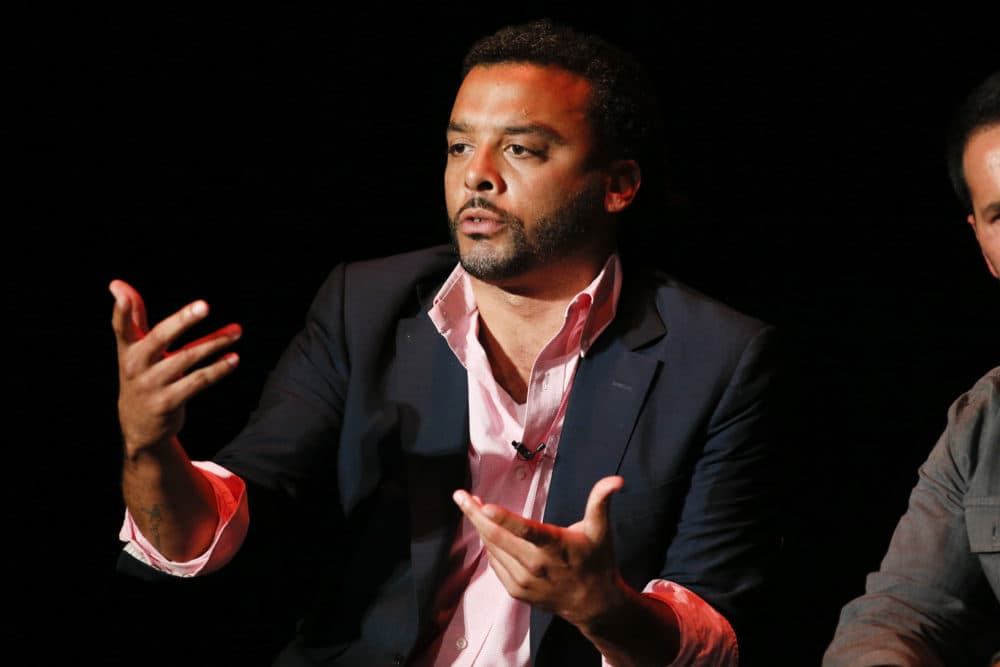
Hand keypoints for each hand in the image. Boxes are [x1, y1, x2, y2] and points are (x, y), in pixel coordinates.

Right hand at [110, 279, 241, 457]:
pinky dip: (218, 369)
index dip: (121, 312)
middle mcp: (135, 365)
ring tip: (237, 331)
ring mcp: (152, 385)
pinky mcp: (168, 402)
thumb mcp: (133, 349)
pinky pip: (198, 382)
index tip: (123, 297)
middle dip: (182, 320)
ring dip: (215, 343)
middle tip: (205, 305)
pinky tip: (234, 359)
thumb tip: (116, 284)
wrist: (139, 426)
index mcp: (127, 348)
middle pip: (160, 337)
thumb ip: (133, 318)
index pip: (121, 327)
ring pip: (188, 358)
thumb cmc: (141, 376)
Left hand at [452, 475, 626, 628]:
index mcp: (555, 547)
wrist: (593, 604)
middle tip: (460, 496)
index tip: (483, 505)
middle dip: (475, 515)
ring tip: (471, 506)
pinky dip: (489, 546)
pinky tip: (488, 531)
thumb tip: (617, 479)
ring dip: (480, 527)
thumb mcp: (600, 530)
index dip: (504, 518)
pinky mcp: (516, 591)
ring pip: (493, 549)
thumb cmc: (597, 562)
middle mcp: (536, 566)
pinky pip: (495, 563)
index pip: (526, 531)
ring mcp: (524, 581)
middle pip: (498, 537)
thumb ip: (601, 501)